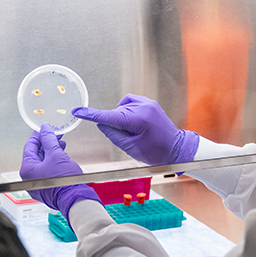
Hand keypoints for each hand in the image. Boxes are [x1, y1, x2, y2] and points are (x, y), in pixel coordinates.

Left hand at [20, 124, 100, 217]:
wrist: (75, 199)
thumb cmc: (65, 181)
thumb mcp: (56, 154)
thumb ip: (49, 139)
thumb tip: (45, 129)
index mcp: (27, 169)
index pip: (30, 146)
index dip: (38, 135)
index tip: (45, 129)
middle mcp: (29, 178)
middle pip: (36, 154)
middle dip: (47, 143)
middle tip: (55, 135)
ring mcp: (37, 184)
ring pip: (42, 163)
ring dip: (51, 152)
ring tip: (61, 144)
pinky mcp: (45, 187)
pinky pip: (46, 171)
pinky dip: (52, 162)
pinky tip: (61, 156)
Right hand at [73, 94, 198, 164]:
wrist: (178, 149)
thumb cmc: (157, 152)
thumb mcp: (131, 148)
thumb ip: (113, 134)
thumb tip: (102, 123)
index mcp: (137, 119)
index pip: (107, 116)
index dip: (90, 114)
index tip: (77, 111)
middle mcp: (142, 107)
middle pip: (116, 113)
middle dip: (116, 124)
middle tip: (129, 138)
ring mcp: (148, 103)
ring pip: (122, 107)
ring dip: (122, 117)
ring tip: (134, 131)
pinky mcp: (150, 103)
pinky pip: (131, 103)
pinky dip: (128, 112)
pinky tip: (135, 124)